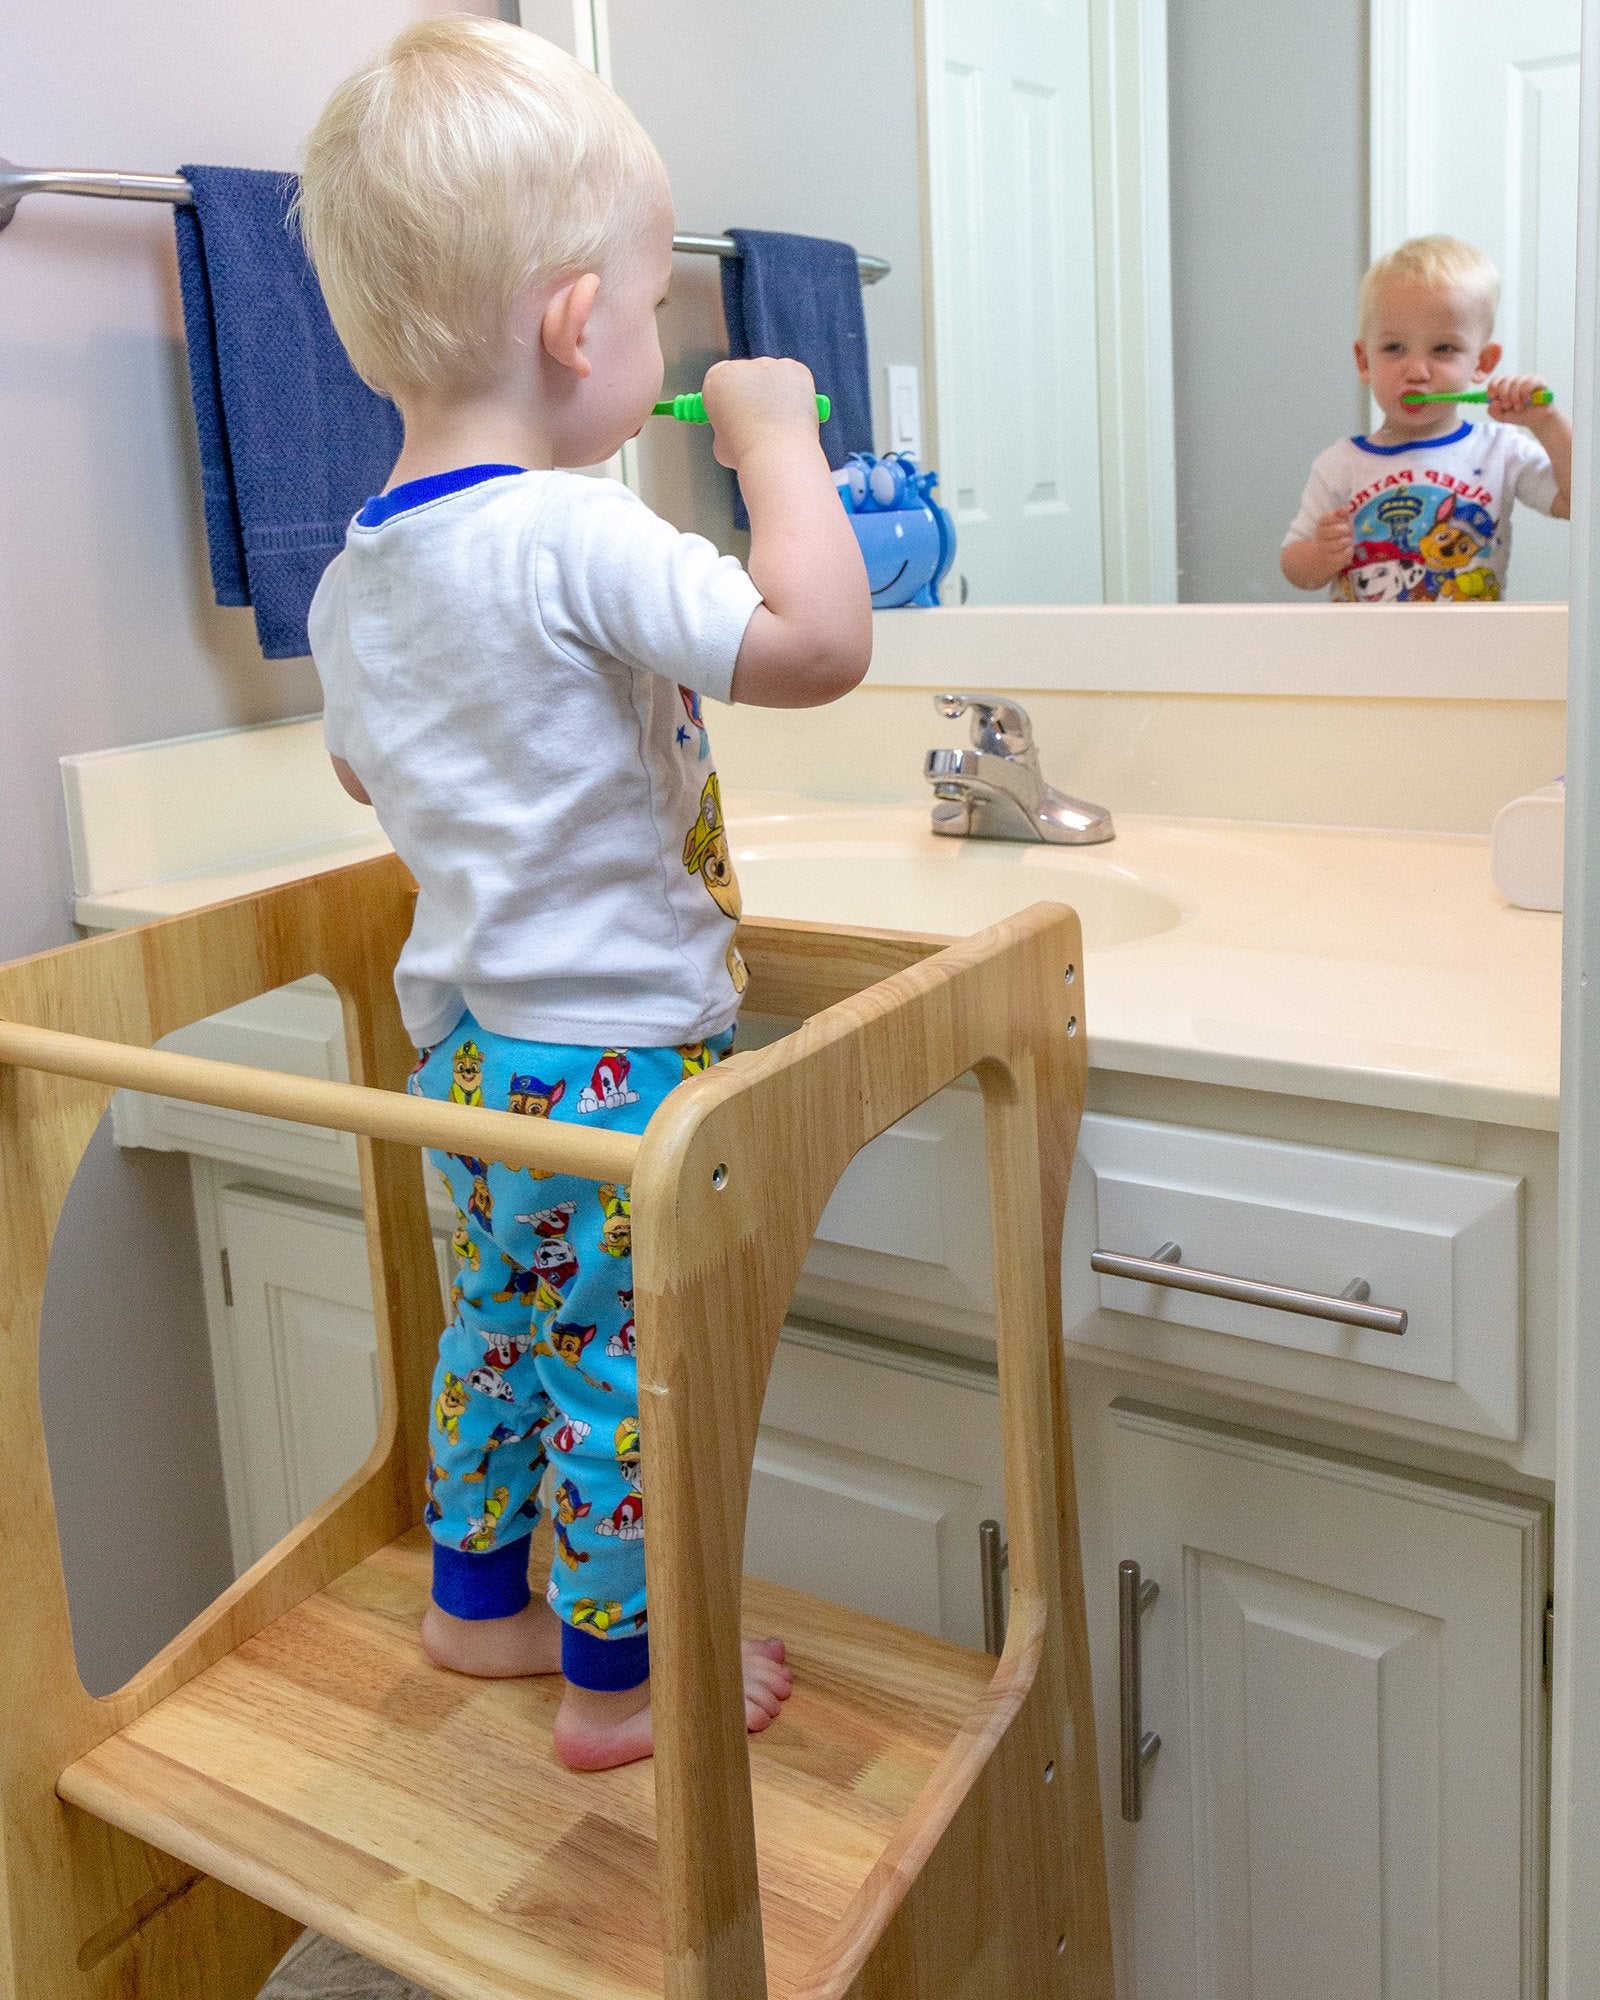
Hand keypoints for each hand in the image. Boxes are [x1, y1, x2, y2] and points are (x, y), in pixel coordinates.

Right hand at [701, 358, 821, 471]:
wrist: (777, 455)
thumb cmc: (747, 454)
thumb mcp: (721, 443)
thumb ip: (727, 427)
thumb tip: (737, 429)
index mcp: (716, 381)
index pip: (720, 378)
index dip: (729, 396)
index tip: (735, 409)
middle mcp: (741, 366)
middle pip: (747, 376)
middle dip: (754, 394)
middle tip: (762, 422)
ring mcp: (770, 365)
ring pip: (773, 377)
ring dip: (776, 394)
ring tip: (780, 424)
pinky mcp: (795, 369)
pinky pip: (795, 379)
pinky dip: (797, 393)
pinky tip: (795, 415)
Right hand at [1316, 508, 1353, 574]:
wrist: (1320, 560)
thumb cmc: (1334, 537)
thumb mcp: (1337, 523)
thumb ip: (1340, 514)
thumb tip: (1345, 508)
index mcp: (1321, 525)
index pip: (1327, 518)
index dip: (1337, 518)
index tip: (1342, 520)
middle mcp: (1320, 537)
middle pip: (1337, 530)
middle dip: (1346, 530)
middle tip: (1348, 532)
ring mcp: (1324, 550)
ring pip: (1341, 543)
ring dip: (1348, 542)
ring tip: (1347, 542)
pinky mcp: (1330, 562)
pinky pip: (1344, 555)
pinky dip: (1348, 552)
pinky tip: (1347, 551)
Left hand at [1485, 374, 1553, 425]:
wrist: (1537, 420)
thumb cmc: (1520, 415)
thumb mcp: (1502, 417)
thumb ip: (1493, 411)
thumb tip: (1493, 402)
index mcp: (1505, 387)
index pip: (1496, 380)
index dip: (1492, 387)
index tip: (1492, 396)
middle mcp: (1515, 381)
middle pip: (1504, 381)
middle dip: (1504, 396)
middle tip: (1508, 406)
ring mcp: (1527, 380)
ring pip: (1515, 382)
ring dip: (1515, 398)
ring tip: (1519, 407)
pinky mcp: (1538, 381)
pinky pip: (1528, 383)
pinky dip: (1525, 394)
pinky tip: (1527, 401)